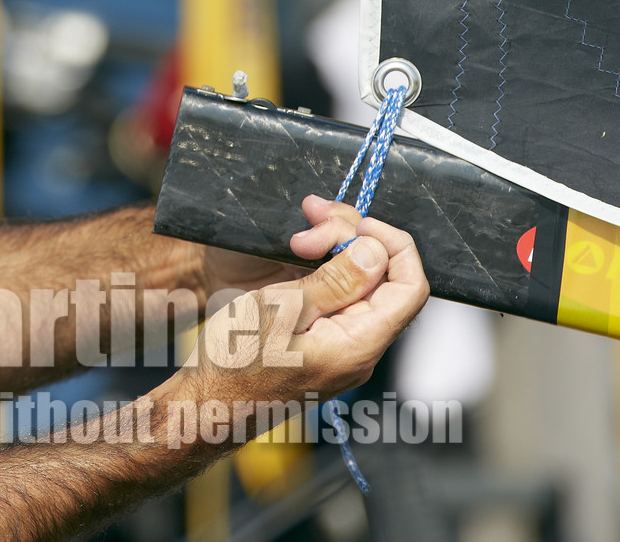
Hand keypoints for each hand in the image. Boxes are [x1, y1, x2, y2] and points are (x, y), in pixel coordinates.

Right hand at [189, 196, 429, 414]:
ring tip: (298, 233)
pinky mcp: (324, 344)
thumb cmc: (234, 361)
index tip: (360, 223)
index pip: (410, 289)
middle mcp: (360, 350)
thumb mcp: (278, 310)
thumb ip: (333, 282)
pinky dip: (325, 271)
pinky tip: (297, 255)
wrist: (208, 402)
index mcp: (357, 345)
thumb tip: (377, 253)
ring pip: (360, 287)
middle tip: (311, 217)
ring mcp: (343, 348)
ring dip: (335, 252)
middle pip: (383, 282)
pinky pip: (340, 300)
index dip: (395, 246)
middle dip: (354, 240)